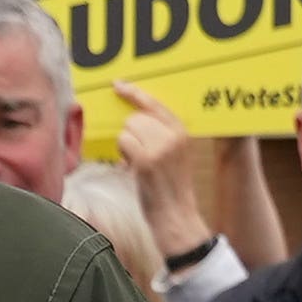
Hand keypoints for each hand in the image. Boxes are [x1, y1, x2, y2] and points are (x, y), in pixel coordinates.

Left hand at [108, 87, 213, 257]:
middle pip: (135, 118)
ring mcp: (162, 147)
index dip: (135, 93)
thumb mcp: (171, 156)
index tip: (119, 85)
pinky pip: (123, 143)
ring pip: (127, 130)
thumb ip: (157, 137)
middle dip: (130, 135)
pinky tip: (131, 169)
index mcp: (182, 132)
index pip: (155, 104)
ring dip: (125, 147)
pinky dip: (122, 155)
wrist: (175, 216)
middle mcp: (174, 136)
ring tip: (137, 165)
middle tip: (136, 156)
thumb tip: (130, 122)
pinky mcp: (148, 160)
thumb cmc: (168, 189)